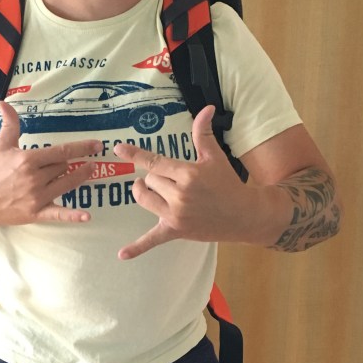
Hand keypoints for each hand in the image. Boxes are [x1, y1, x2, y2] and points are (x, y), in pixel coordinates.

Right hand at [0, 101, 102, 224]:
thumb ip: (9, 124)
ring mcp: (37, 197)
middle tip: (71, 163)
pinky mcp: (36, 213)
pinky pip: (58, 214)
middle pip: (64, 168)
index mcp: (29, 160)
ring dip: (79, 178)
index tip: (97, 145)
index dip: (82, 147)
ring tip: (90, 171)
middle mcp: (35, 178)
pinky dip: (72, 216)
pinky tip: (86, 216)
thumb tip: (4, 103)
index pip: (62, 152)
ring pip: (67, 184)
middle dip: (68, 164)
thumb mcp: (2, 146)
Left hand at [113, 105, 254, 258]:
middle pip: (149, 180)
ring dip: (145, 193)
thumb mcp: (215, 157)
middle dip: (156, 177)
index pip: (154, 162)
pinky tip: (122, 254)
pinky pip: (152, 240)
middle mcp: (179, 195)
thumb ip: (203, 133)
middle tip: (172, 179)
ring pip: (144, 198)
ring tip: (152, 190)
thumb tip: (207, 108)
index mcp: (187, 174)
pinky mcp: (176, 231)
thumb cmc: (228, 183)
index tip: (118, 148)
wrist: (244, 214)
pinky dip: (137, 248)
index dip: (135, 154)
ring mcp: (176, 215)